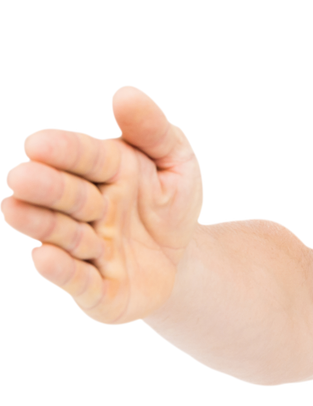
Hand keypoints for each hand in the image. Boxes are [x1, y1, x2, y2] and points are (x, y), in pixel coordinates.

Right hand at [2, 83, 206, 325]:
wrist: (185, 262)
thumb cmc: (171, 204)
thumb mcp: (178, 164)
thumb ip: (154, 131)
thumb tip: (125, 94)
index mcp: (105, 171)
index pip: (84, 156)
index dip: (63, 151)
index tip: (38, 144)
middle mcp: (88, 210)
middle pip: (67, 196)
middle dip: (47, 187)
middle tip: (22, 178)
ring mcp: (89, 251)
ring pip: (64, 237)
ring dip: (43, 225)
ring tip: (16, 211)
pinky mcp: (99, 293)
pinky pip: (81, 283)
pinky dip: (62, 272)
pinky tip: (43, 258)